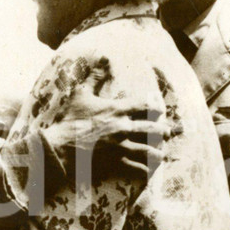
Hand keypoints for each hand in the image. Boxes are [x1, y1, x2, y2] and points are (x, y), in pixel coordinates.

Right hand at [39, 84, 168, 184]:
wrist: (60, 146)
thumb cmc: (70, 119)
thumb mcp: (81, 93)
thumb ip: (95, 76)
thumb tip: (104, 57)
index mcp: (117, 110)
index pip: (144, 104)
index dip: (155, 105)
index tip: (159, 109)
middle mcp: (123, 128)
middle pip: (152, 129)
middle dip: (163, 130)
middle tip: (169, 132)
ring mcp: (120, 146)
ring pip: (148, 151)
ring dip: (157, 153)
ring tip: (162, 155)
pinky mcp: (115, 161)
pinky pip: (135, 167)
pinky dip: (144, 170)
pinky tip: (150, 171)